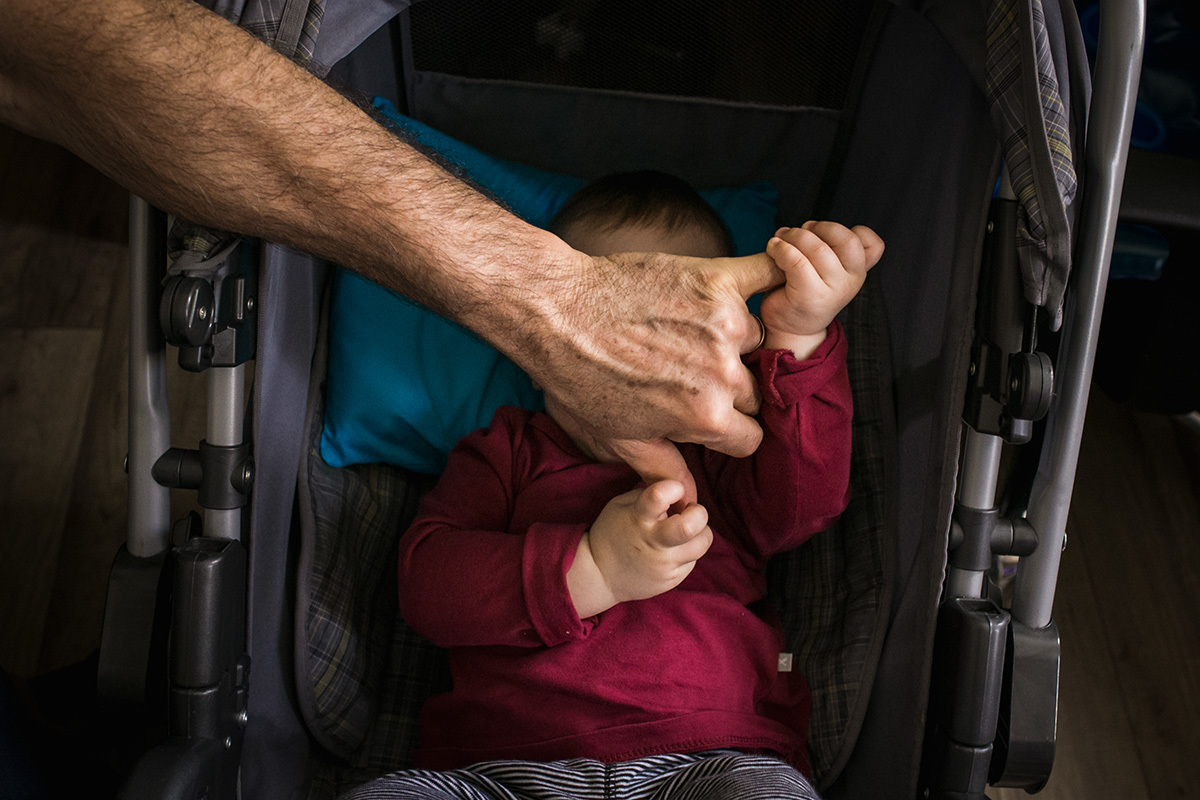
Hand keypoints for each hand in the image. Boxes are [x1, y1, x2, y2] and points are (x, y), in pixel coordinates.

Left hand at [535, 248, 784, 504]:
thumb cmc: (576, 377)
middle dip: (730, 389)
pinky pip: (769, 272)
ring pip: (755, 340)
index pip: (749, 437)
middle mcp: (723, 372)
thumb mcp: (613, 436)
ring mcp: (723, 322)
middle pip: (755, 391)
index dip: (728, 432)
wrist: (552, 311)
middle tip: (693, 372)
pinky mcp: (716, 279)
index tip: (709, 417)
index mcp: (704, 417)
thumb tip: (689, 498)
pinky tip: (768, 279)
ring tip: (694, 331)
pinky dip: (777, 272)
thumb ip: (659, 465)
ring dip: (733, 339)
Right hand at [566, 480, 713, 617]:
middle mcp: (653, 541)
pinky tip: (671, 550)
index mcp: (638, 518)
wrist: (599, 576)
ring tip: (684, 532)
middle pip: (690, 526)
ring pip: (703, 543)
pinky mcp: (672, 579)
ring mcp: (664, 564)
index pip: (660, 495)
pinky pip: (693, 560)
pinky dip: (687, 551)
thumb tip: (678, 489)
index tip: (674, 490)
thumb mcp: (621, 505)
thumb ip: (648, 495)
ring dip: (699, 532)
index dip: (674, 487)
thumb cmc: (613, 533)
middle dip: (699, 513)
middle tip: (690, 512)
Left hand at [761, 222, 882, 356]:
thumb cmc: (804, 291)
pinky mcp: (810, 297)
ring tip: (778, 240)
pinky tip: (773, 249)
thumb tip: (812, 225)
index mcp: (858, 270)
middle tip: (795, 232)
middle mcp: (852, 281)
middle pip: (846, 239)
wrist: (790, 329)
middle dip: (818, 227)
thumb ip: (831, 250)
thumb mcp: (824, 269)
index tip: (816, 230)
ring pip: (818, 249)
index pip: (873, 244)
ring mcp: (834, 290)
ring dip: (794, 237)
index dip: (844, 229)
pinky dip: (782, 250)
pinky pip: (797, 262)